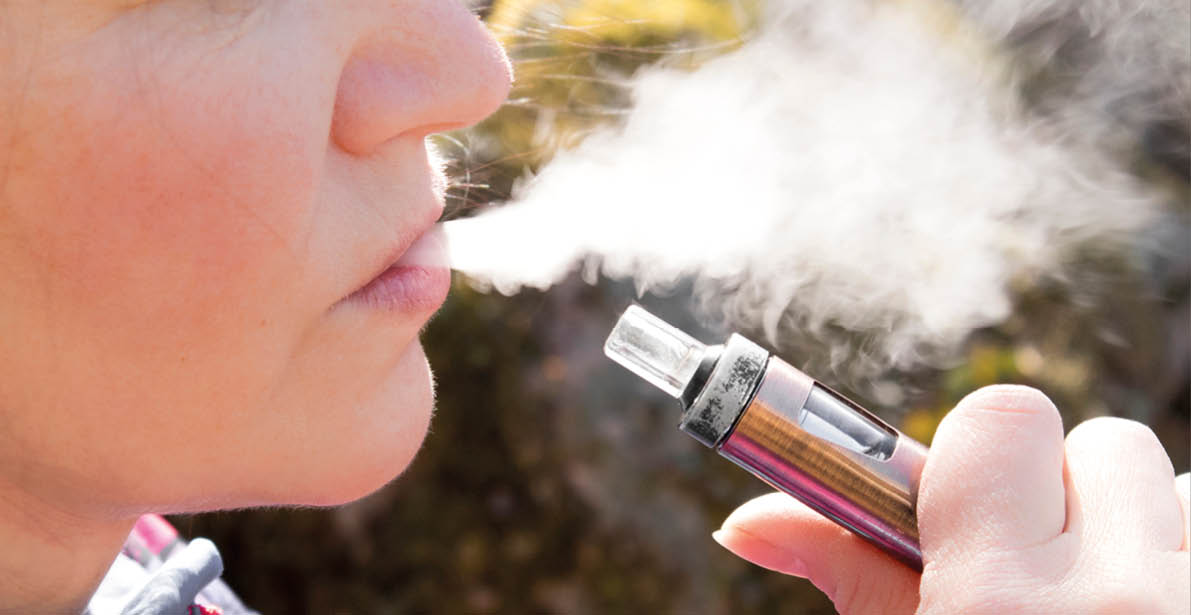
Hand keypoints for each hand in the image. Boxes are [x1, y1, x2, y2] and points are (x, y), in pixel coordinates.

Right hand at [713, 385, 1190, 613]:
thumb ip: (851, 576)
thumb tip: (745, 519)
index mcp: (997, 608)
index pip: (1001, 421)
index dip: (979, 455)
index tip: (968, 491)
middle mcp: (1122, 601)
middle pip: (1101, 443)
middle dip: (1061, 495)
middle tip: (1041, 572)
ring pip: (1171, 488)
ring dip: (1135, 531)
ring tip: (1105, 605)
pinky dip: (1184, 564)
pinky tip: (1158, 612)